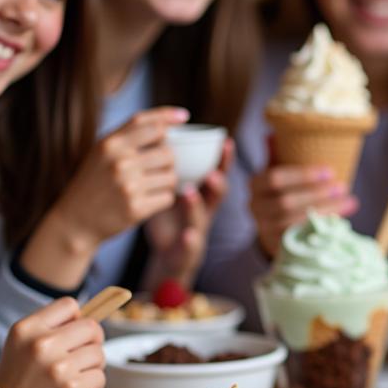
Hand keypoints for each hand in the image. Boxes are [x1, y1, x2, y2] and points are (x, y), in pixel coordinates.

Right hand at [0, 297, 105, 387]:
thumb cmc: (21, 383)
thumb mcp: (23, 346)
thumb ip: (50, 329)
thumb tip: (92, 315)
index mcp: (27, 328)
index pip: (69, 305)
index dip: (79, 319)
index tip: (76, 336)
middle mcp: (40, 344)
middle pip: (91, 327)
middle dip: (92, 344)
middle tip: (81, 360)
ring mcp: (56, 366)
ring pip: (99, 353)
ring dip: (94, 368)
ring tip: (76, 379)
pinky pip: (100, 377)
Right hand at [50, 107, 187, 251]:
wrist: (75, 220)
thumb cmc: (94, 182)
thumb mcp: (101, 153)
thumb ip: (127, 137)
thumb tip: (166, 124)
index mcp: (110, 145)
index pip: (149, 124)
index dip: (168, 116)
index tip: (184, 116)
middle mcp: (119, 162)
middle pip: (168, 153)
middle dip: (168, 161)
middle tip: (156, 170)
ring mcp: (128, 186)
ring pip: (172, 176)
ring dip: (167, 182)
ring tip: (150, 186)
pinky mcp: (136, 208)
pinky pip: (168, 197)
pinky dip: (163, 199)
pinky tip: (148, 200)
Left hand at [144, 138, 233, 287]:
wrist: (166, 255)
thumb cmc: (167, 217)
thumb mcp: (169, 190)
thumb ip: (170, 169)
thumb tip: (160, 132)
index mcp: (201, 193)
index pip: (216, 172)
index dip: (224, 159)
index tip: (226, 142)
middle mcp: (204, 210)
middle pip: (218, 195)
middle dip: (218, 182)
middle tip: (211, 170)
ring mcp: (198, 231)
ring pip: (202, 218)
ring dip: (197, 205)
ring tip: (189, 193)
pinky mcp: (188, 252)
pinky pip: (191, 246)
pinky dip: (191, 240)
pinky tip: (188, 234)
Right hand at [250, 142, 357, 257]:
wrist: (274, 226)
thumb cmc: (282, 191)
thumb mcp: (279, 170)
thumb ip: (277, 154)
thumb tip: (273, 134)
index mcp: (255, 184)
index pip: (275, 178)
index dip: (303, 175)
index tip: (329, 170)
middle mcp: (254, 207)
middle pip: (285, 202)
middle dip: (317, 194)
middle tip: (342, 186)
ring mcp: (264, 228)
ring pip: (293, 221)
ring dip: (324, 210)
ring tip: (348, 200)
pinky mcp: (276, 245)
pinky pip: (299, 237)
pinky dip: (321, 227)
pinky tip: (340, 219)